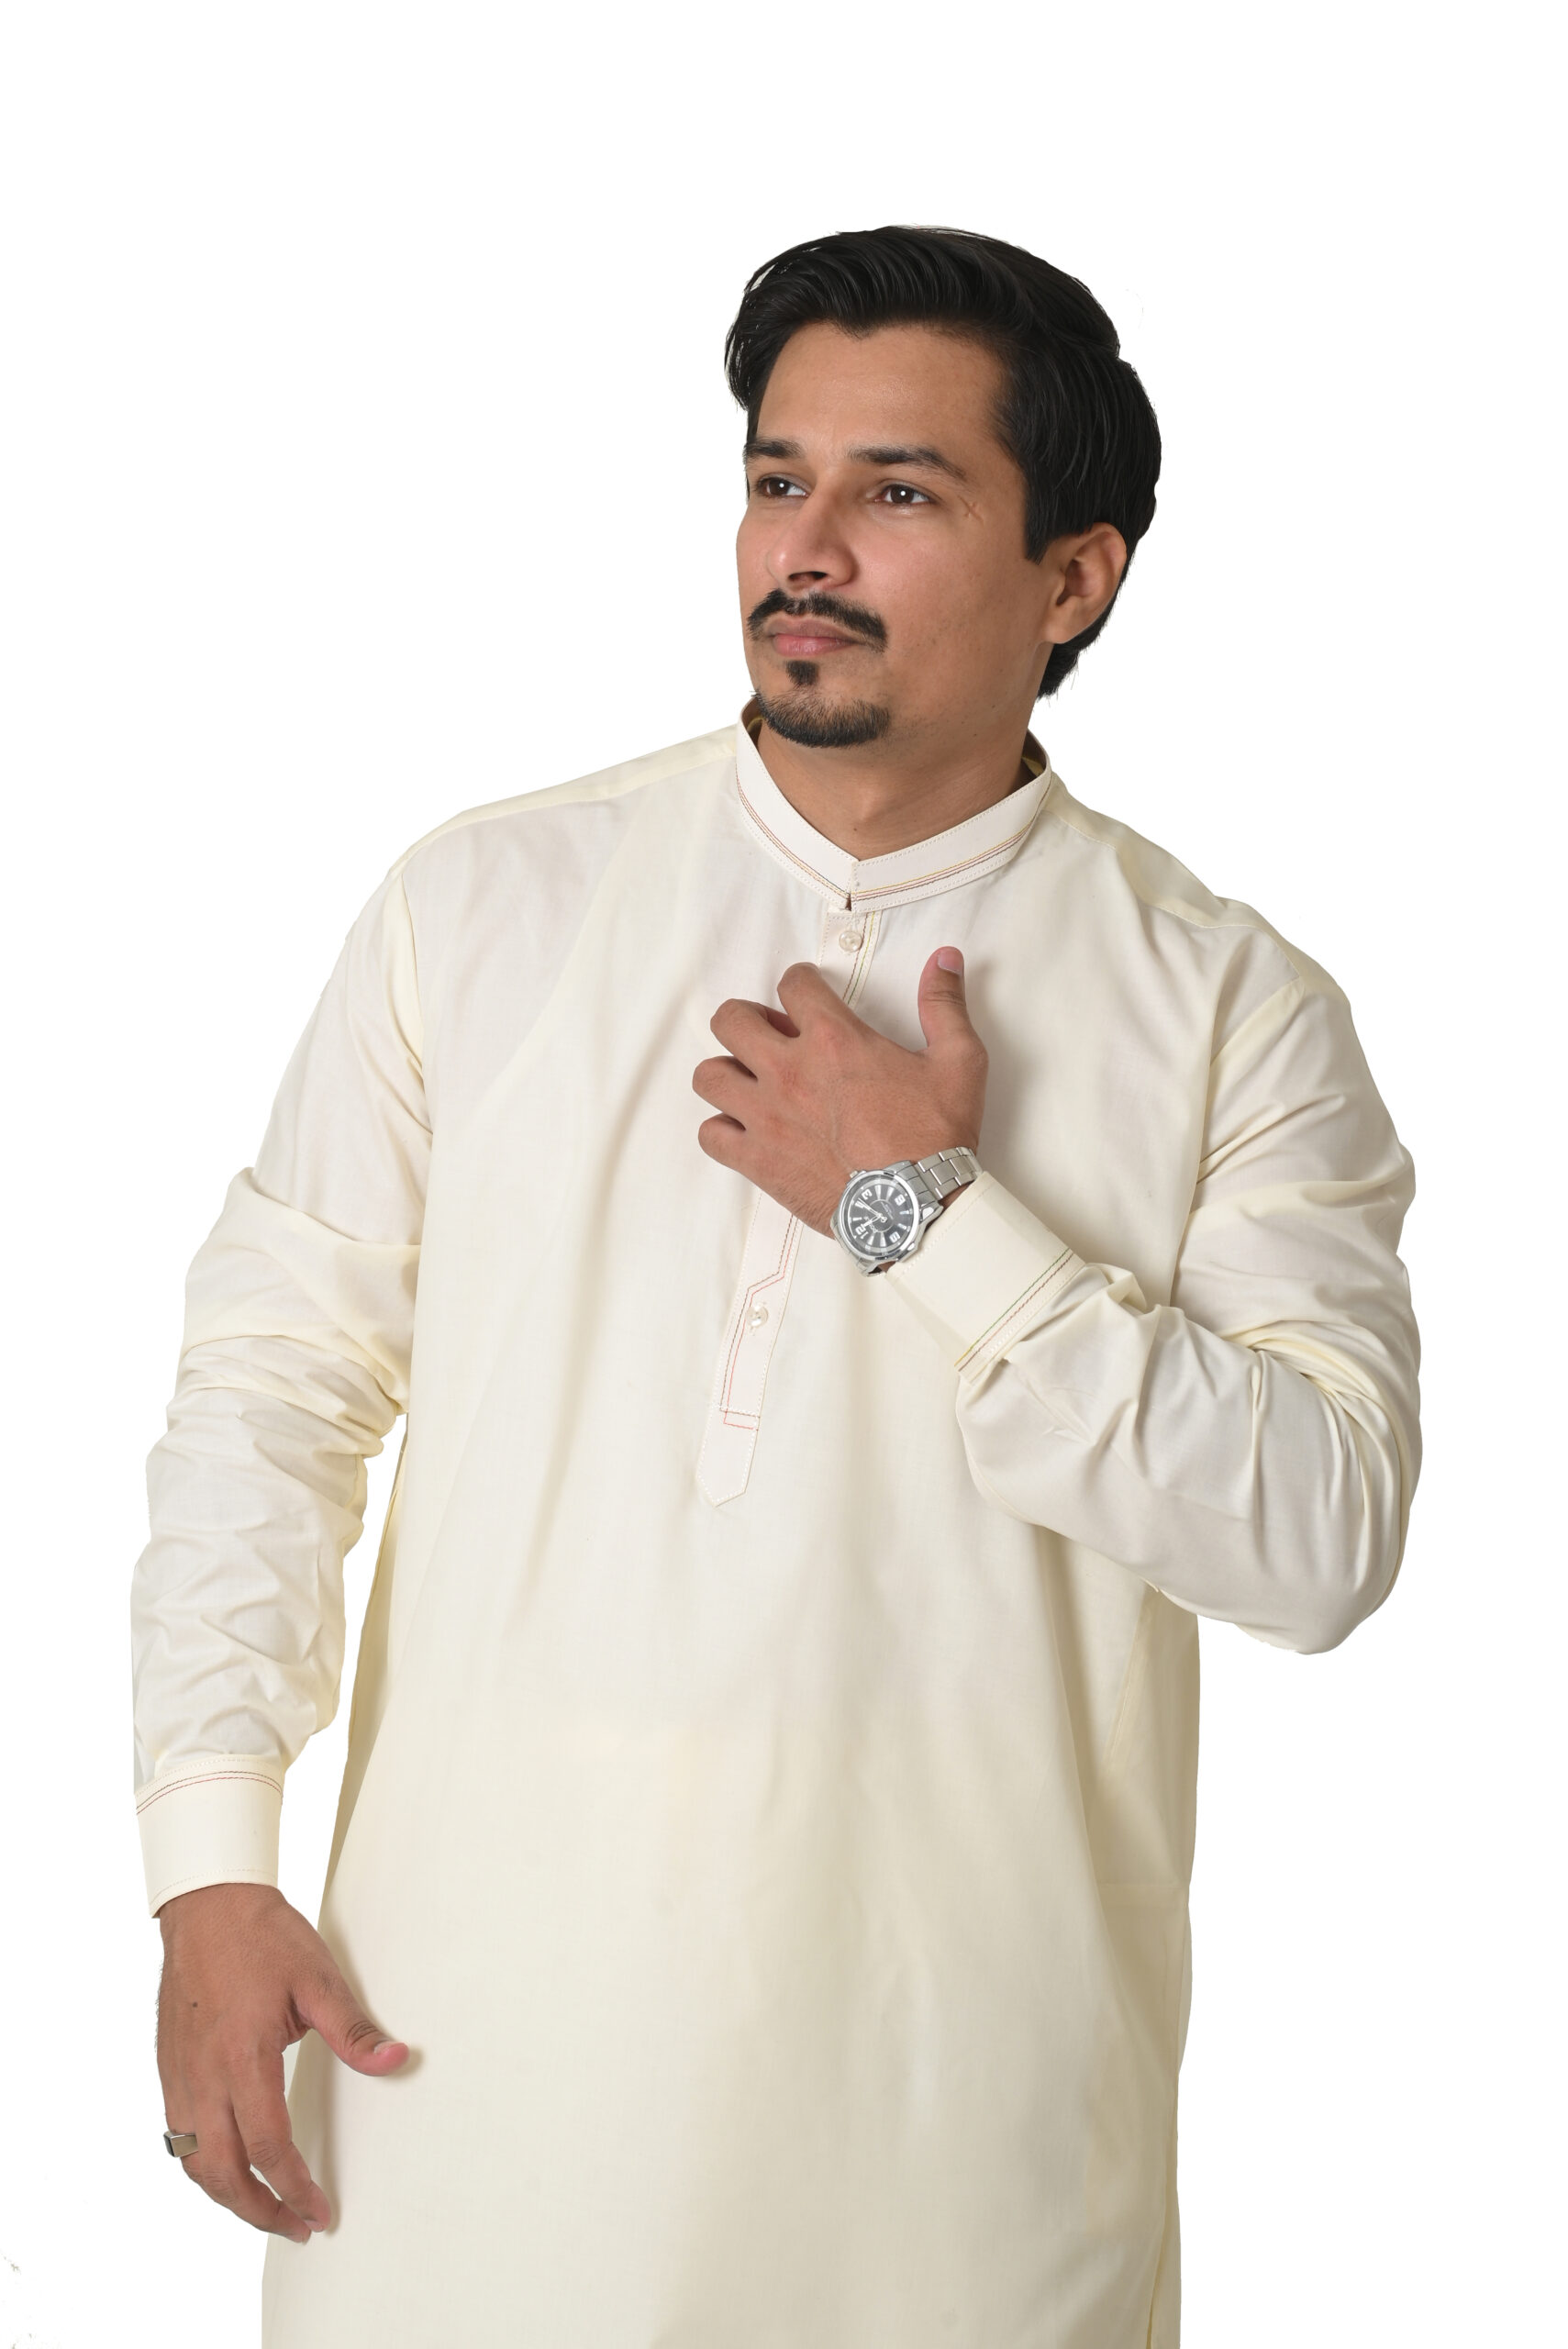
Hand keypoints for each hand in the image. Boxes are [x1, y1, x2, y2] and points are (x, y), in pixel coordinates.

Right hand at [156, 1882, 408, 2242]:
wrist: (206, 1904)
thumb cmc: (262, 1936)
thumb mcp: (318, 1979)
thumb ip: (353, 2030)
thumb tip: (397, 2060)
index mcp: (243, 2057)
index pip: (268, 2147)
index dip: (294, 2188)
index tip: (318, 2212)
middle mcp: (203, 2076)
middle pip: (223, 2173)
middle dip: (259, 2212)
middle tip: (295, 2227)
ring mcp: (179, 2074)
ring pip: (194, 2163)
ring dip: (227, 2196)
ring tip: (264, 2210)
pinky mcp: (168, 2068)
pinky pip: (178, 2136)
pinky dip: (202, 2166)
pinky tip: (228, 2167)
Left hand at [694, 947, 986, 1232]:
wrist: (918, 1207)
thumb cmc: (936, 1136)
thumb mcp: (957, 1061)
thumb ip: (944, 1004)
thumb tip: (944, 958)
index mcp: (834, 1039)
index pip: (792, 984)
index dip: (800, 984)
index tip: (806, 997)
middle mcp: (789, 1071)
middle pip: (730, 1020)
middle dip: (746, 1020)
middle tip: (769, 1037)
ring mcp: (766, 1116)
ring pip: (709, 1076)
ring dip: (727, 1074)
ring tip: (752, 1084)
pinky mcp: (757, 1160)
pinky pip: (710, 1135)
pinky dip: (722, 1130)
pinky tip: (748, 1131)